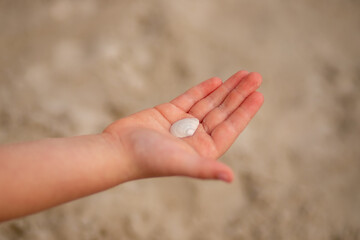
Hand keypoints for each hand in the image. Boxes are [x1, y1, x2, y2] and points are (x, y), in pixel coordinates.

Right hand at [104, 71, 262, 181]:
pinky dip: (203, 89)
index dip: (245, 110)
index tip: (259, 94)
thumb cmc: (148, 160)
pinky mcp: (168, 113)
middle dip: (239, 93)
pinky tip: (217, 81)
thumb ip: (205, 169)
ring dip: (226, 88)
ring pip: (209, 102)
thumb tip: (230, 178)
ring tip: (243, 74)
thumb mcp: (180, 163)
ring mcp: (182, 123)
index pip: (230, 127)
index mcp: (203, 150)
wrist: (117, 150)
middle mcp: (196, 136)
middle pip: (223, 111)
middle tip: (256, 76)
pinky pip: (190, 98)